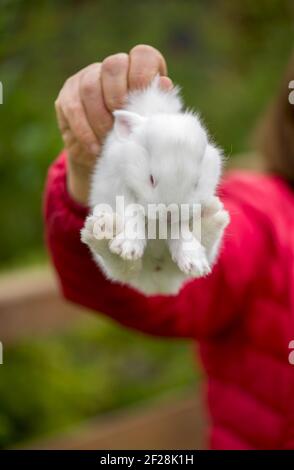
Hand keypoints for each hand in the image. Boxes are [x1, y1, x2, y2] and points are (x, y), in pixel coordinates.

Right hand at [55, 45, 171, 203]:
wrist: (107, 157)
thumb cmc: (135, 136)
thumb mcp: (149, 124)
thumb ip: (157, 105)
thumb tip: (163, 84)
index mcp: (138, 69)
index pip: (142, 55)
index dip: (143, 75)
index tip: (142, 104)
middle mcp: (112, 68)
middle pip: (113, 65)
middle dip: (118, 98)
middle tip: (122, 124)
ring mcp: (86, 78)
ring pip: (90, 87)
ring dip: (101, 119)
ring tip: (109, 140)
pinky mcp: (67, 96)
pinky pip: (73, 108)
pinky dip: (85, 131)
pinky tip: (95, 147)